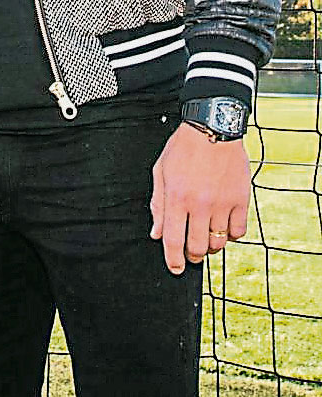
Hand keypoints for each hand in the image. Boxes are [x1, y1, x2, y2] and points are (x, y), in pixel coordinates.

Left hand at [150, 122, 250, 273]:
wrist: (212, 127)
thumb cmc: (183, 148)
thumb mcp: (161, 172)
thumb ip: (158, 205)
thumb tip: (156, 235)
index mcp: (176, 197)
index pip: (173, 240)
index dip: (173, 260)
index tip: (175, 269)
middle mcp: (199, 204)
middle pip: (197, 247)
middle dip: (192, 256)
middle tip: (191, 254)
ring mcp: (222, 203)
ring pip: (218, 243)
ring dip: (210, 246)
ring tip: (206, 238)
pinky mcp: (240, 200)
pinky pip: (238, 232)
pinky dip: (231, 235)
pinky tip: (224, 227)